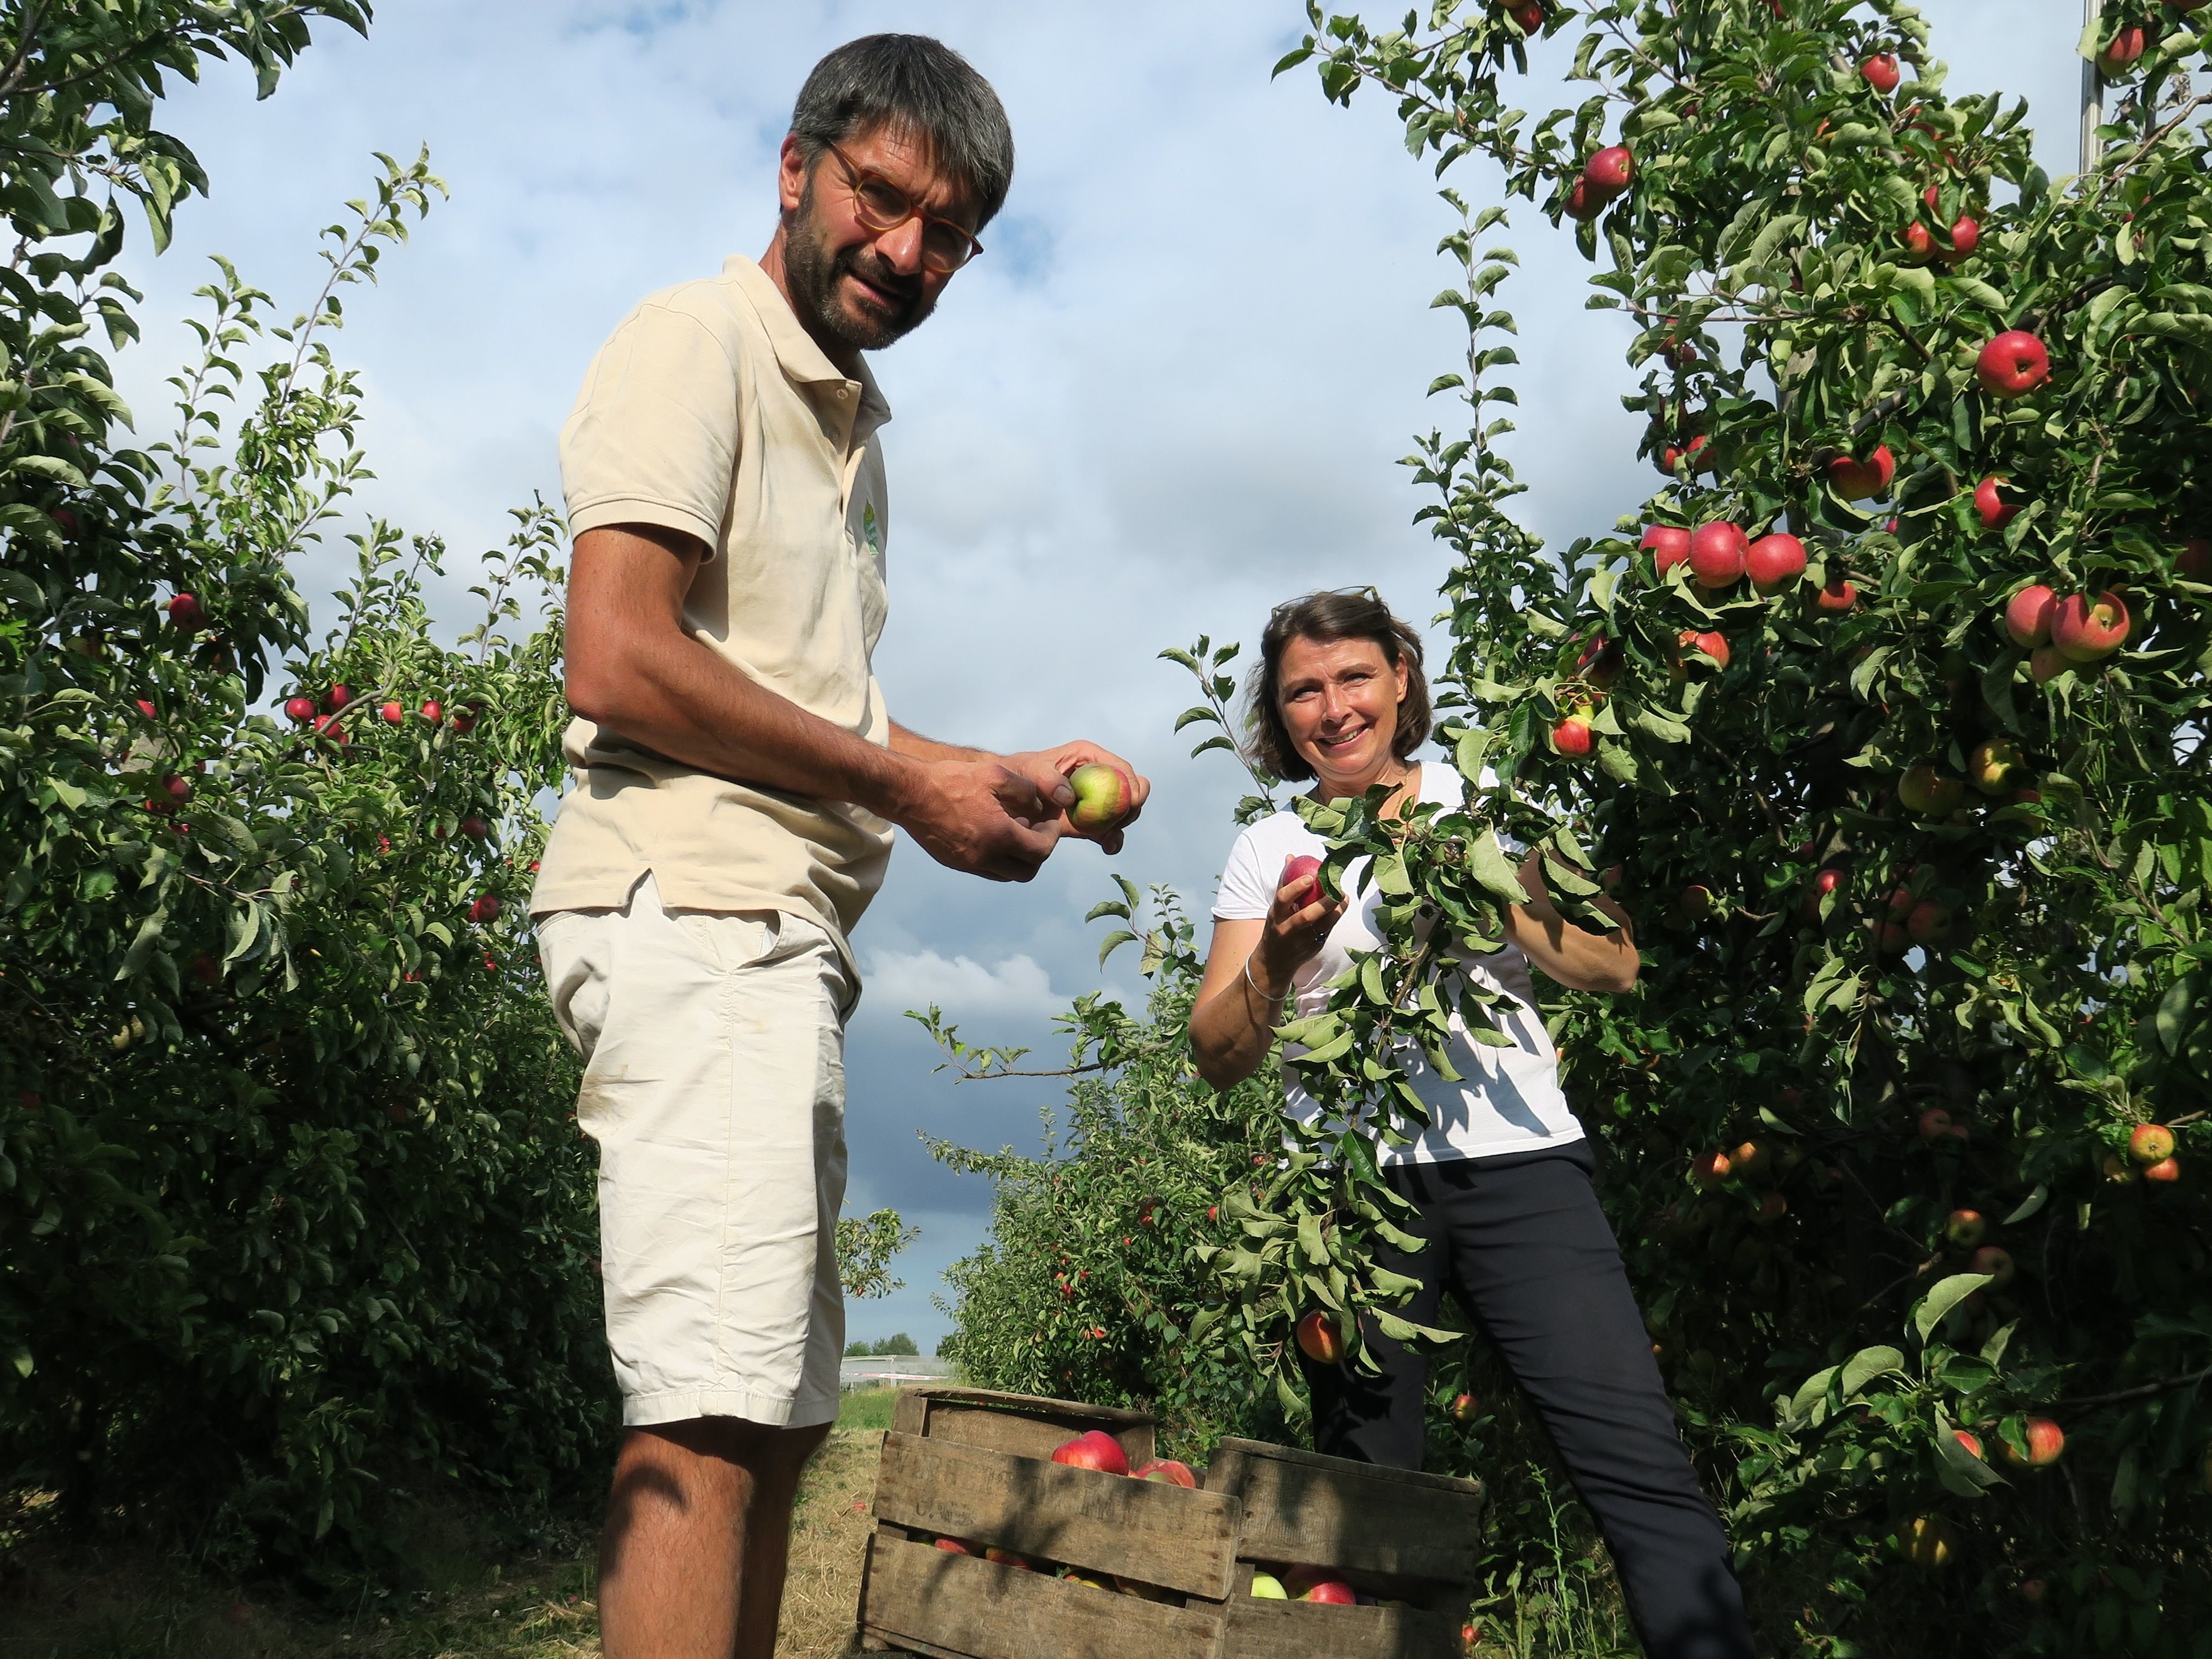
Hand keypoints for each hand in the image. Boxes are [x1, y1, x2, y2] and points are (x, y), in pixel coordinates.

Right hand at [895, 759, 1062, 881]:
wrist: (911, 794)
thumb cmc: (952, 780)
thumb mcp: (996, 774)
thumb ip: (1026, 792)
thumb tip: (1038, 808)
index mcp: (999, 836)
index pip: (1041, 851)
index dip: (1052, 837)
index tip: (1050, 823)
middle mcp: (985, 857)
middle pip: (1027, 872)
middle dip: (1038, 853)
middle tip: (1036, 831)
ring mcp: (969, 864)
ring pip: (1007, 875)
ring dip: (1019, 859)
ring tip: (1015, 832)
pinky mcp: (956, 863)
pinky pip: (988, 871)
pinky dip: (1000, 860)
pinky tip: (994, 836)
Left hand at [1005, 740, 1152, 853]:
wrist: (1010, 799)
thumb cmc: (1018, 776)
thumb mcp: (1029, 770)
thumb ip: (1047, 778)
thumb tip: (1070, 797)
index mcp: (1090, 757)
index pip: (1122, 768)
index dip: (1133, 783)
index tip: (1132, 802)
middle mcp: (1099, 776)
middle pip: (1131, 790)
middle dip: (1131, 806)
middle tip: (1118, 822)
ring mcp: (1097, 800)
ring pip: (1124, 812)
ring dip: (1122, 825)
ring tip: (1108, 837)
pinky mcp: (1092, 820)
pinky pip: (1110, 832)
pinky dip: (1113, 840)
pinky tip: (1108, 847)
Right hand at [1250, 855, 1344, 994]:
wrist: (1274, 962)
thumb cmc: (1278, 926)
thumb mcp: (1276, 907)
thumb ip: (1284, 883)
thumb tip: (1291, 857)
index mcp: (1275, 914)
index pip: (1283, 898)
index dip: (1296, 887)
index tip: (1309, 877)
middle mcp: (1286, 929)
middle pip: (1306, 916)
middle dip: (1323, 902)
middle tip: (1337, 888)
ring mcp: (1301, 941)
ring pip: (1321, 926)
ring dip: (1335, 911)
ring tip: (1344, 896)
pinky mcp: (1313, 948)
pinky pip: (1326, 932)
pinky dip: (1335, 918)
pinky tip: (1342, 906)